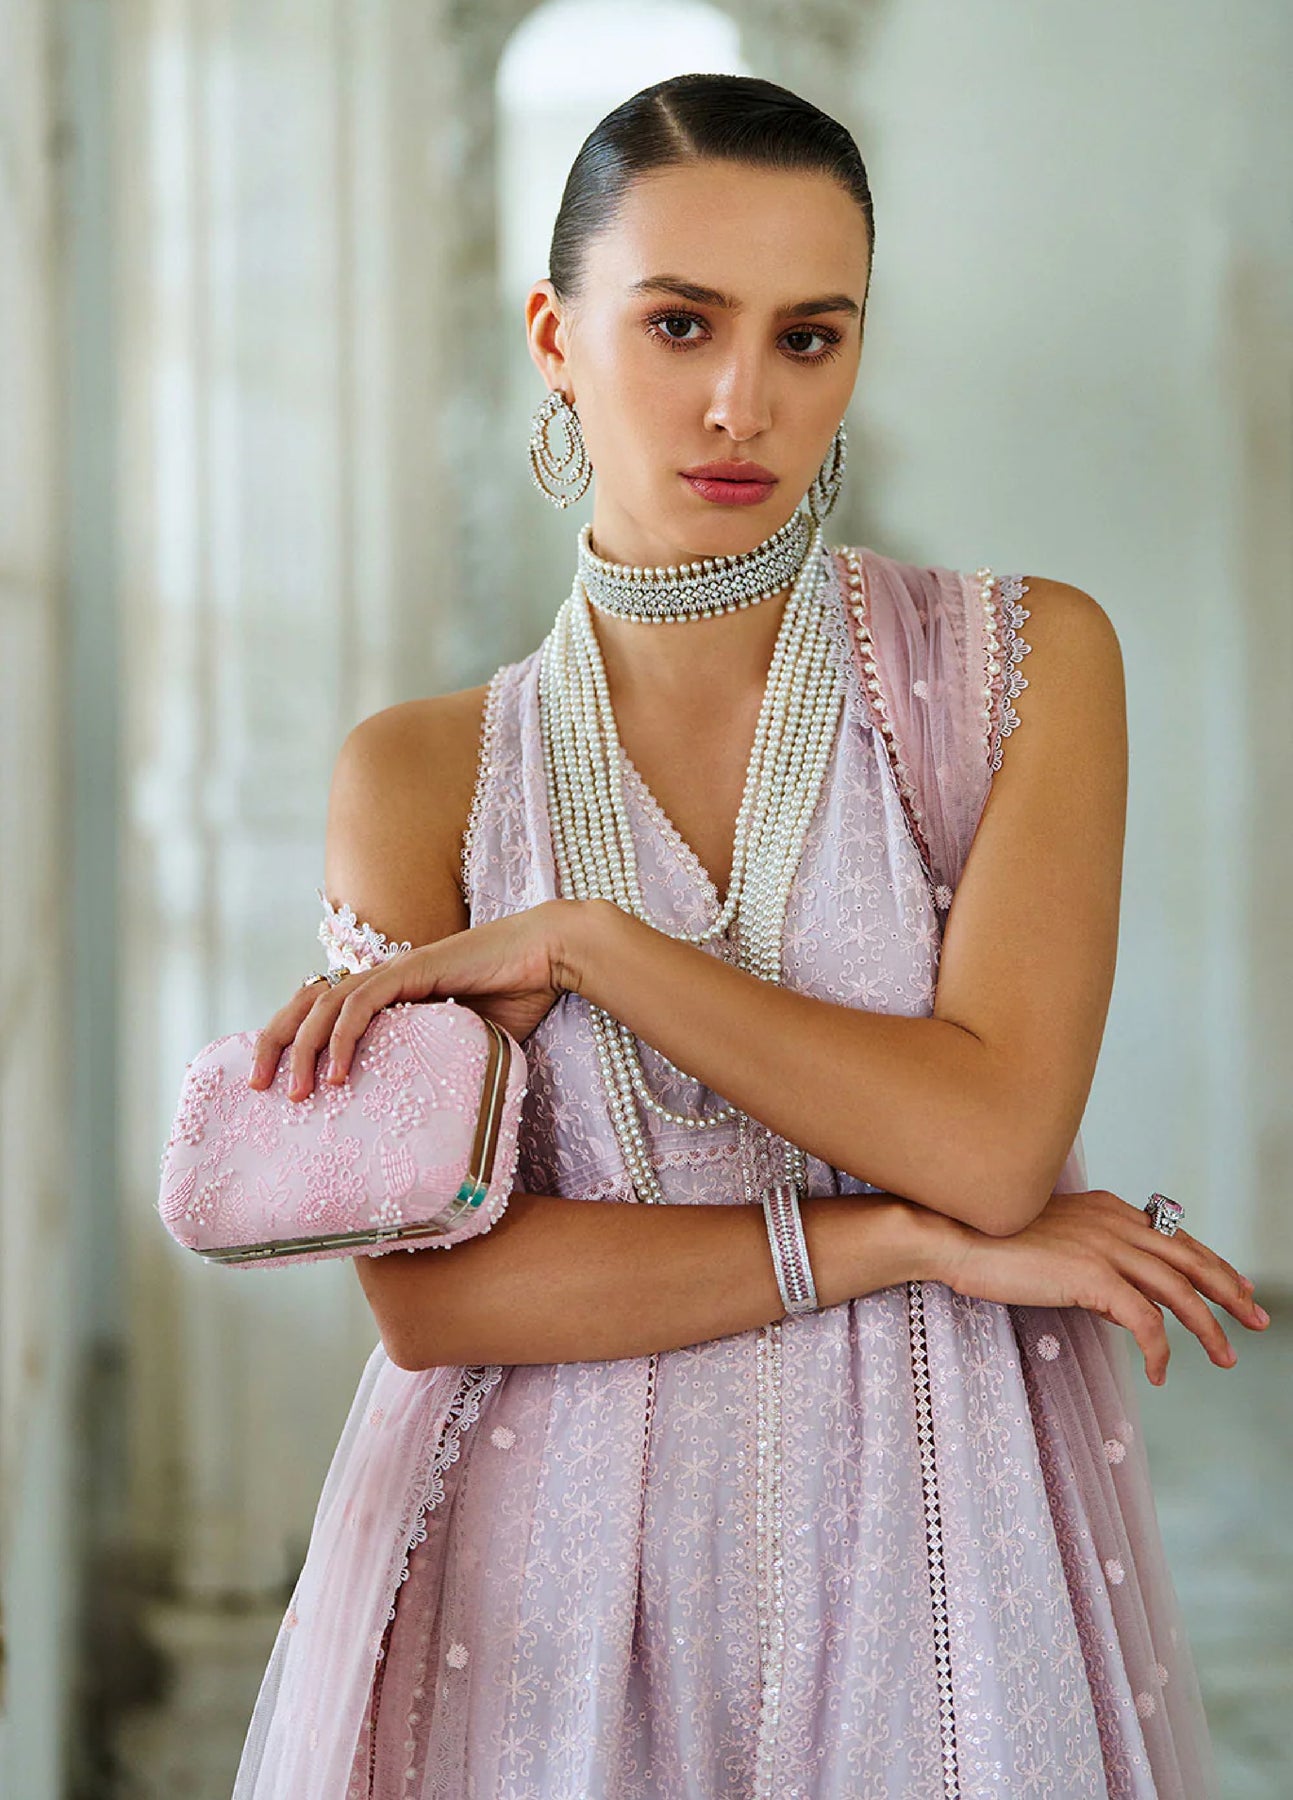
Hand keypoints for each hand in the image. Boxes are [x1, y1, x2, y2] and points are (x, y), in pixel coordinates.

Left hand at [248, 899, 586, 1100]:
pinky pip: (362, 1004)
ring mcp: (394, 971)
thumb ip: (444, 1069)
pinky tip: (336, 1073)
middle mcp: (381, 978)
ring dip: (302, 1050)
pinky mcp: (411, 970)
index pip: (321, 1009)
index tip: (275, 1080)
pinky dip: (341, 1038)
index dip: (291, 1039)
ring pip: (323, 1005)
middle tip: (259, 1087)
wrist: (548, 958)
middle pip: (305, 1003)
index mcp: (388, 993)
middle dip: (274, 1043)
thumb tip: (438, 1123)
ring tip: (296, 1094)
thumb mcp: (468, 1045)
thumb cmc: (518, 997)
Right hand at [932, 1188, 1269, 1385]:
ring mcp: (1105, 1246)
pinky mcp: (1091, 1275)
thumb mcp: (1053, 1243)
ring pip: (1179, 1291)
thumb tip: (1119, 1299)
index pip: (1175, 1237)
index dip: (1212, 1263)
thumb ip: (1091, 1259)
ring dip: (1209, 1328)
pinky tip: (1160, 1372)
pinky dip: (1160, 1349)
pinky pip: (1145, 1320)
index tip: (1235, 1287)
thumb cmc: (991, 1243)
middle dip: (1231, 1291)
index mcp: (1108, 1209)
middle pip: (1191, 1258)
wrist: (954, 1235)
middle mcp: (1115, 1221)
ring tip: (1225, 1357)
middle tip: (1257, 1319)